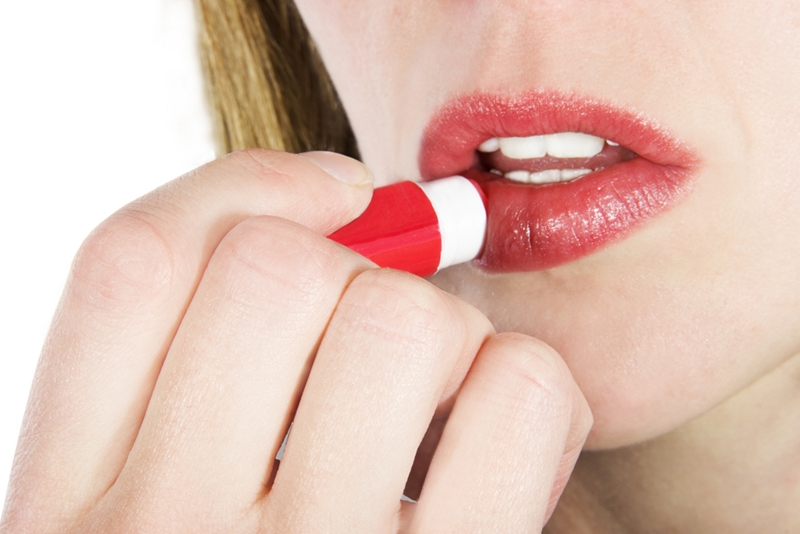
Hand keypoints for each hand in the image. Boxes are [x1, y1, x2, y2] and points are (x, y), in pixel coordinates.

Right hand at [1, 149, 591, 532]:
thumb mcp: (178, 503)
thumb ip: (213, 357)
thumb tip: (342, 193)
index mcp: (66, 514)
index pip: (130, 264)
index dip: (242, 189)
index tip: (336, 191)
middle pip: (276, 270)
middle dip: (359, 270)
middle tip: (384, 344)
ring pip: (404, 316)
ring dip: (449, 333)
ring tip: (440, 415)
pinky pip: (518, 390)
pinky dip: (528, 391)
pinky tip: (505, 453)